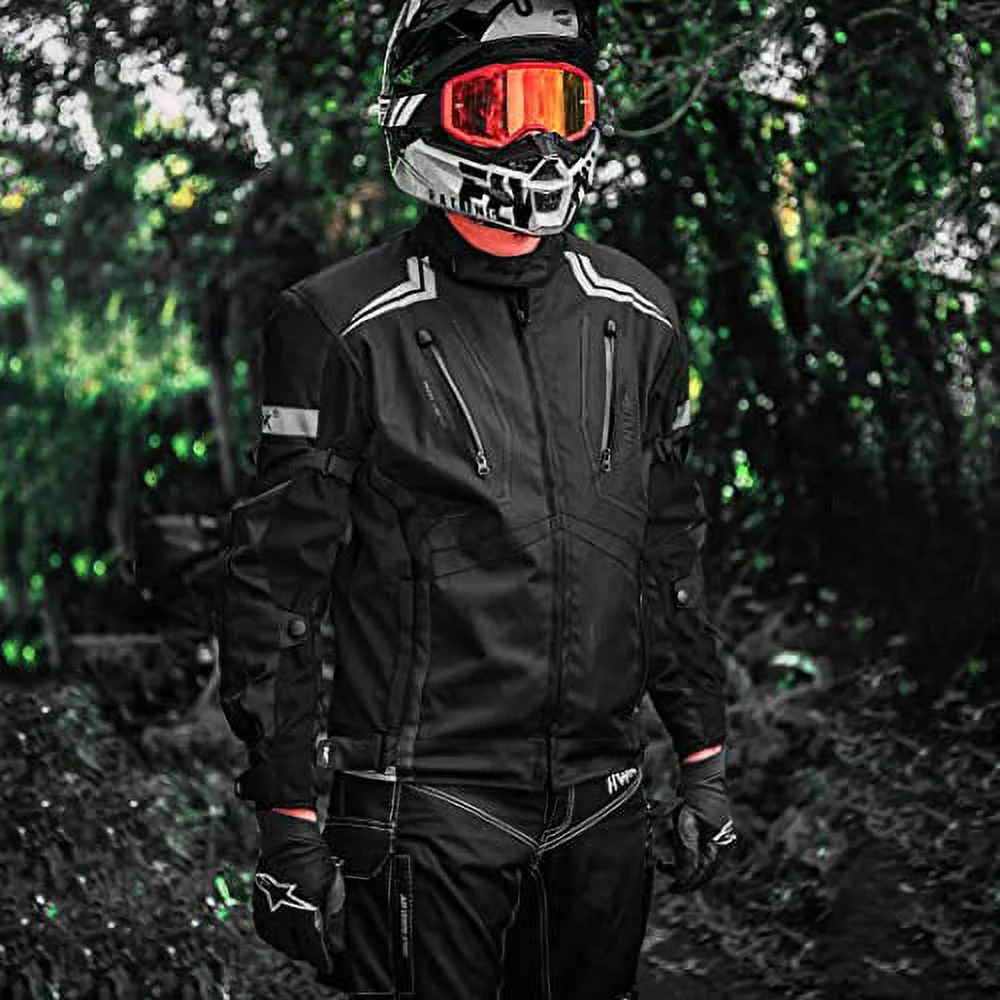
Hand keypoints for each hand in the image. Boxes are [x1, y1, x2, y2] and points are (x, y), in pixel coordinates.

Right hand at [251, 810, 345, 973]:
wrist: (287, 837)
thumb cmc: (313, 857)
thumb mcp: (331, 884)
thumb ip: (332, 914)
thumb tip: (335, 939)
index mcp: (303, 912)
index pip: (312, 947)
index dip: (322, 959)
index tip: (328, 964)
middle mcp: (282, 916)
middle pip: (294, 948)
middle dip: (308, 953)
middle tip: (317, 951)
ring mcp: (267, 910)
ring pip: (278, 942)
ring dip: (291, 946)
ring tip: (302, 943)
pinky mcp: (257, 904)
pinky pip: (265, 931)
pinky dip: (275, 937)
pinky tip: (283, 933)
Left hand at [657, 750, 735, 892]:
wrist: (700, 778)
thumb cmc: (695, 801)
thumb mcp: (688, 828)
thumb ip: (687, 852)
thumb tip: (685, 877)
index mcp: (719, 847)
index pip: (704, 874)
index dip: (688, 884)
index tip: (673, 888)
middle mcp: (719, 845)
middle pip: (702, 870)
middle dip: (684, 876)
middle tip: (668, 882)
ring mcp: (713, 838)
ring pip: (697, 860)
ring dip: (681, 864)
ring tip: (664, 865)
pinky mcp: (705, 832)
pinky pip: (694, 850)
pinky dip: (683, 854)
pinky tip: (671, 853)